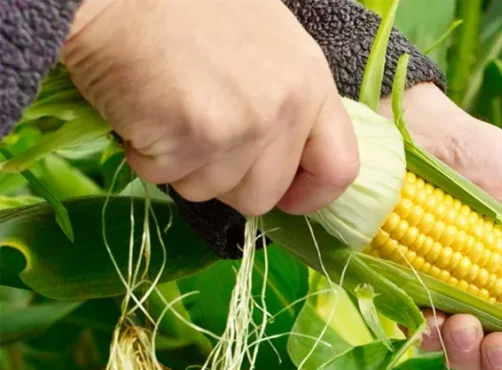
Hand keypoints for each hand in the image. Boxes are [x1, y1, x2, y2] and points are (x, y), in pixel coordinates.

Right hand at [62, 0, 358, 216]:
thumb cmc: (188, 7)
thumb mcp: (269, 43)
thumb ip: (288, 101)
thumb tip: (287, 160)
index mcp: (311, 84)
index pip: (339, 168)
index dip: (311, 195)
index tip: (288, 199)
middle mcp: (284, 109)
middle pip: (264, 194)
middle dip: (227, 181)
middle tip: (198, 138)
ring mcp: (239, 127)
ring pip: (209, 190)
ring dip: (180, 165)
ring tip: (167, 109)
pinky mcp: (190, 138)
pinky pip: (164, 177)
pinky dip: (144, 154)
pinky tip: (142, 108)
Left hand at [381, 85, 501, 369]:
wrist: (420, 132)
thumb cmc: (489, 162)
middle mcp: (495, 303)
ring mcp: (451, 301)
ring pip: (464, 357)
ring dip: (470, 353)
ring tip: (465, 322)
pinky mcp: (409, 294)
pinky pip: (421, 336)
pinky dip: (430, 335)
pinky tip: (434, 315)